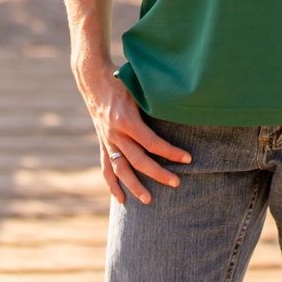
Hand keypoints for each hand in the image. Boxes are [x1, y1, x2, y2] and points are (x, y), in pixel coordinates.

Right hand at [73, 47, 189, 205]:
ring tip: (148, 200)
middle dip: (158, 174)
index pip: (151, 142)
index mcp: (126, 120)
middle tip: (176, 183)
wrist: (93, 81)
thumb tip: (182, 108)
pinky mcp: (103, 143)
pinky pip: (106, 167)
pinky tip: (121, 199)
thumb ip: (154, 102)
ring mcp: (107, 140)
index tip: (187, 158)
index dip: (170, 152)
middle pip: (138, 160)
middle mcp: (115, 133)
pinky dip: (112, 184)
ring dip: (134, 186)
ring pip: (120, 168)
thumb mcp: (138, 89)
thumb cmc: (121, 82)